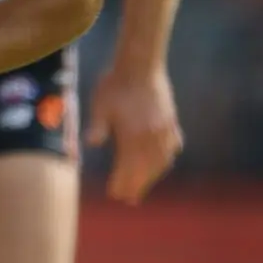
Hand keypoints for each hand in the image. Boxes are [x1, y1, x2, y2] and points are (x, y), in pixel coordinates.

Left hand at [85, 58, 182, 203]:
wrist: (141, 63)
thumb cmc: (115, 83)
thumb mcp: (100, 104)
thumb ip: (98, 125)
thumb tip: (90, 143)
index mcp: (133, 135)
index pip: (127, 167)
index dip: (122, 183)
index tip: (115, 195)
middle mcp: (151, 135)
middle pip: (145, 169)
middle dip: (137, 185)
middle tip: (129, 199)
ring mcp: (164, 129)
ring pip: (161, 160)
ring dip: (153, 176)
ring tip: (144, 187)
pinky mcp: (171, 120)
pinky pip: (172, 145)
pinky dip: (167, 158)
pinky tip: (163, 163)